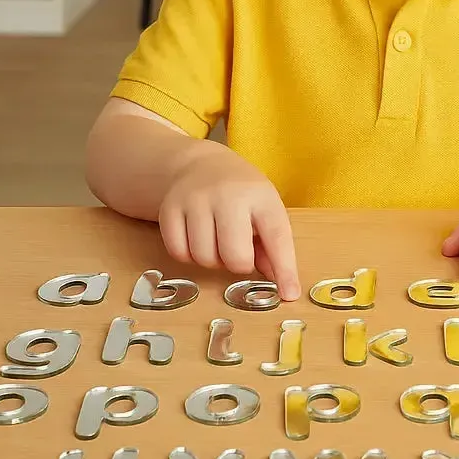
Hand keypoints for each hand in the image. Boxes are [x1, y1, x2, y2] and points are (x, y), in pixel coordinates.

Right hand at [158, 151, 299, 299]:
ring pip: (204, 258)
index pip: (277, 237)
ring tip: (217, 243)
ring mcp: (196, 200)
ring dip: (212, 261)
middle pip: (235, 255)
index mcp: (261, 196)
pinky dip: (188, 256)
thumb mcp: (264, 210)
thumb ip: (273, 248)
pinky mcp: (170, 208)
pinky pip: (179, 253)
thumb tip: (284, 286)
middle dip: (238, 265)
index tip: (288, 293)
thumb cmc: (241, 194)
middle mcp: (228, 195)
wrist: (200, 164)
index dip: (284, 269)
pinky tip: (197, 240)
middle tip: (238, 253)